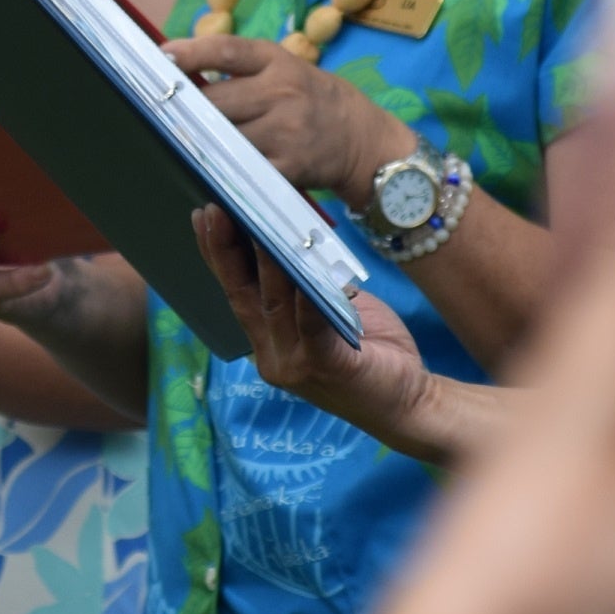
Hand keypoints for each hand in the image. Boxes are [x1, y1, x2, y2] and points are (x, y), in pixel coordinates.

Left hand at [161, 34, 412, 210]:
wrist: (363, 140)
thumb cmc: (313, 100)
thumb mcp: (287, 70)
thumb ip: (243, 71)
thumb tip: (182, 72)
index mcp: (278, 62)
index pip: (227, 50)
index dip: (190, 53)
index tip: (162, 57)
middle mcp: (282, 92)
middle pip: (215, 101)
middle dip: (184, 109)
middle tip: (158, 112)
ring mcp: (285, 132)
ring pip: (223, 137)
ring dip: (198, 141)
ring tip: (177, 140)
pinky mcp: (288, 167)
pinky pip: (242, 169)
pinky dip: (220, 169)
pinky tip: (205, 168)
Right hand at [193, 205, 437, 449]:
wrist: (408, 404)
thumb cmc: (371, 351)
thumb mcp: (332, 310)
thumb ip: (308, 285)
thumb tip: (293, 233)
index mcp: (268, 342)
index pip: (236, 293)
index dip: (218, 255)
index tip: (205, 215)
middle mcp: (272, 356)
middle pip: (243, 296)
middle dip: (227, 250)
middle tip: (217, 209)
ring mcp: (295, 366)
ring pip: (274, 303)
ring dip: (265, 260)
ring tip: (258, 221)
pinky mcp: (327, 369)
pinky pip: (312, 324)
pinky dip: (306, 294)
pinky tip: (300, 262)